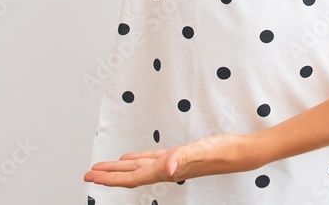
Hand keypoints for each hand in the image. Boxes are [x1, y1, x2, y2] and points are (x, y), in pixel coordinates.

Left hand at [83, 133, 262, 187]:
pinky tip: (131, 158)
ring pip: (139, 168)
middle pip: (130, 175)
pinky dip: (138, 159)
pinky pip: (152, 159)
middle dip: (108, 175)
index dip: (109, 178)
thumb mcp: (201, 150)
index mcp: (166, 169)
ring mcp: (172, 163)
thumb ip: (182, 158)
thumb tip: (167, 169)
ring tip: (103, 167)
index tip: (90, 176)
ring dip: (120, 169)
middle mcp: (166, 169)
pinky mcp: (179, 156)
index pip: (131, 177)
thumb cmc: (223, 151)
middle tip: (88, 174)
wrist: (241, 152)